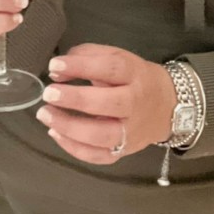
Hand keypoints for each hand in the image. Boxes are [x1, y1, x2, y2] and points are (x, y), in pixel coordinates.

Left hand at [34, 44, 176, 164]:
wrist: (167, 106)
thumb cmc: (134, 78)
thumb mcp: (116, 57)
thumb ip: (86, 57)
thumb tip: (57, 70)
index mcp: (134, 74)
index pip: (110, 68)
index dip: (81, 66)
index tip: (54, 65)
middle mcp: (135, 104)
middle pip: (107, 104)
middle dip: (74, 99)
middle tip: (49, 93)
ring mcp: (131, 132)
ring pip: (101, 135)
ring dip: (69, 127)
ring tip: (45, 115)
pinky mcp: (124, 151)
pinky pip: (99, 156)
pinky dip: (74, 148)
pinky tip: (55, 133)